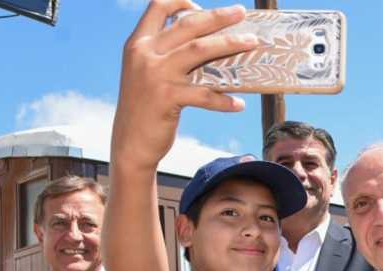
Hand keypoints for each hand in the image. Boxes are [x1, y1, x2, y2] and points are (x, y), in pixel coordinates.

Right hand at [111, 0, 256, 169]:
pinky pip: (204, 94)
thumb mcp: (146, 73)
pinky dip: (223, 99)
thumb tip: (207, 43)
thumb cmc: (145, 107)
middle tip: (241, 12)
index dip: (181, 1)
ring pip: (200, 50)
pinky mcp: (166, 98)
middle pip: (188, 25)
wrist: (130, 143)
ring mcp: (155, 75)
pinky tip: (239, 104)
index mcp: (138, 43)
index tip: (201, 6)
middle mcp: (144, 54)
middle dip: (218, 16)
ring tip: (252, 44)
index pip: (158, 6)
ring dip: (230, 44)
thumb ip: (166, 54)